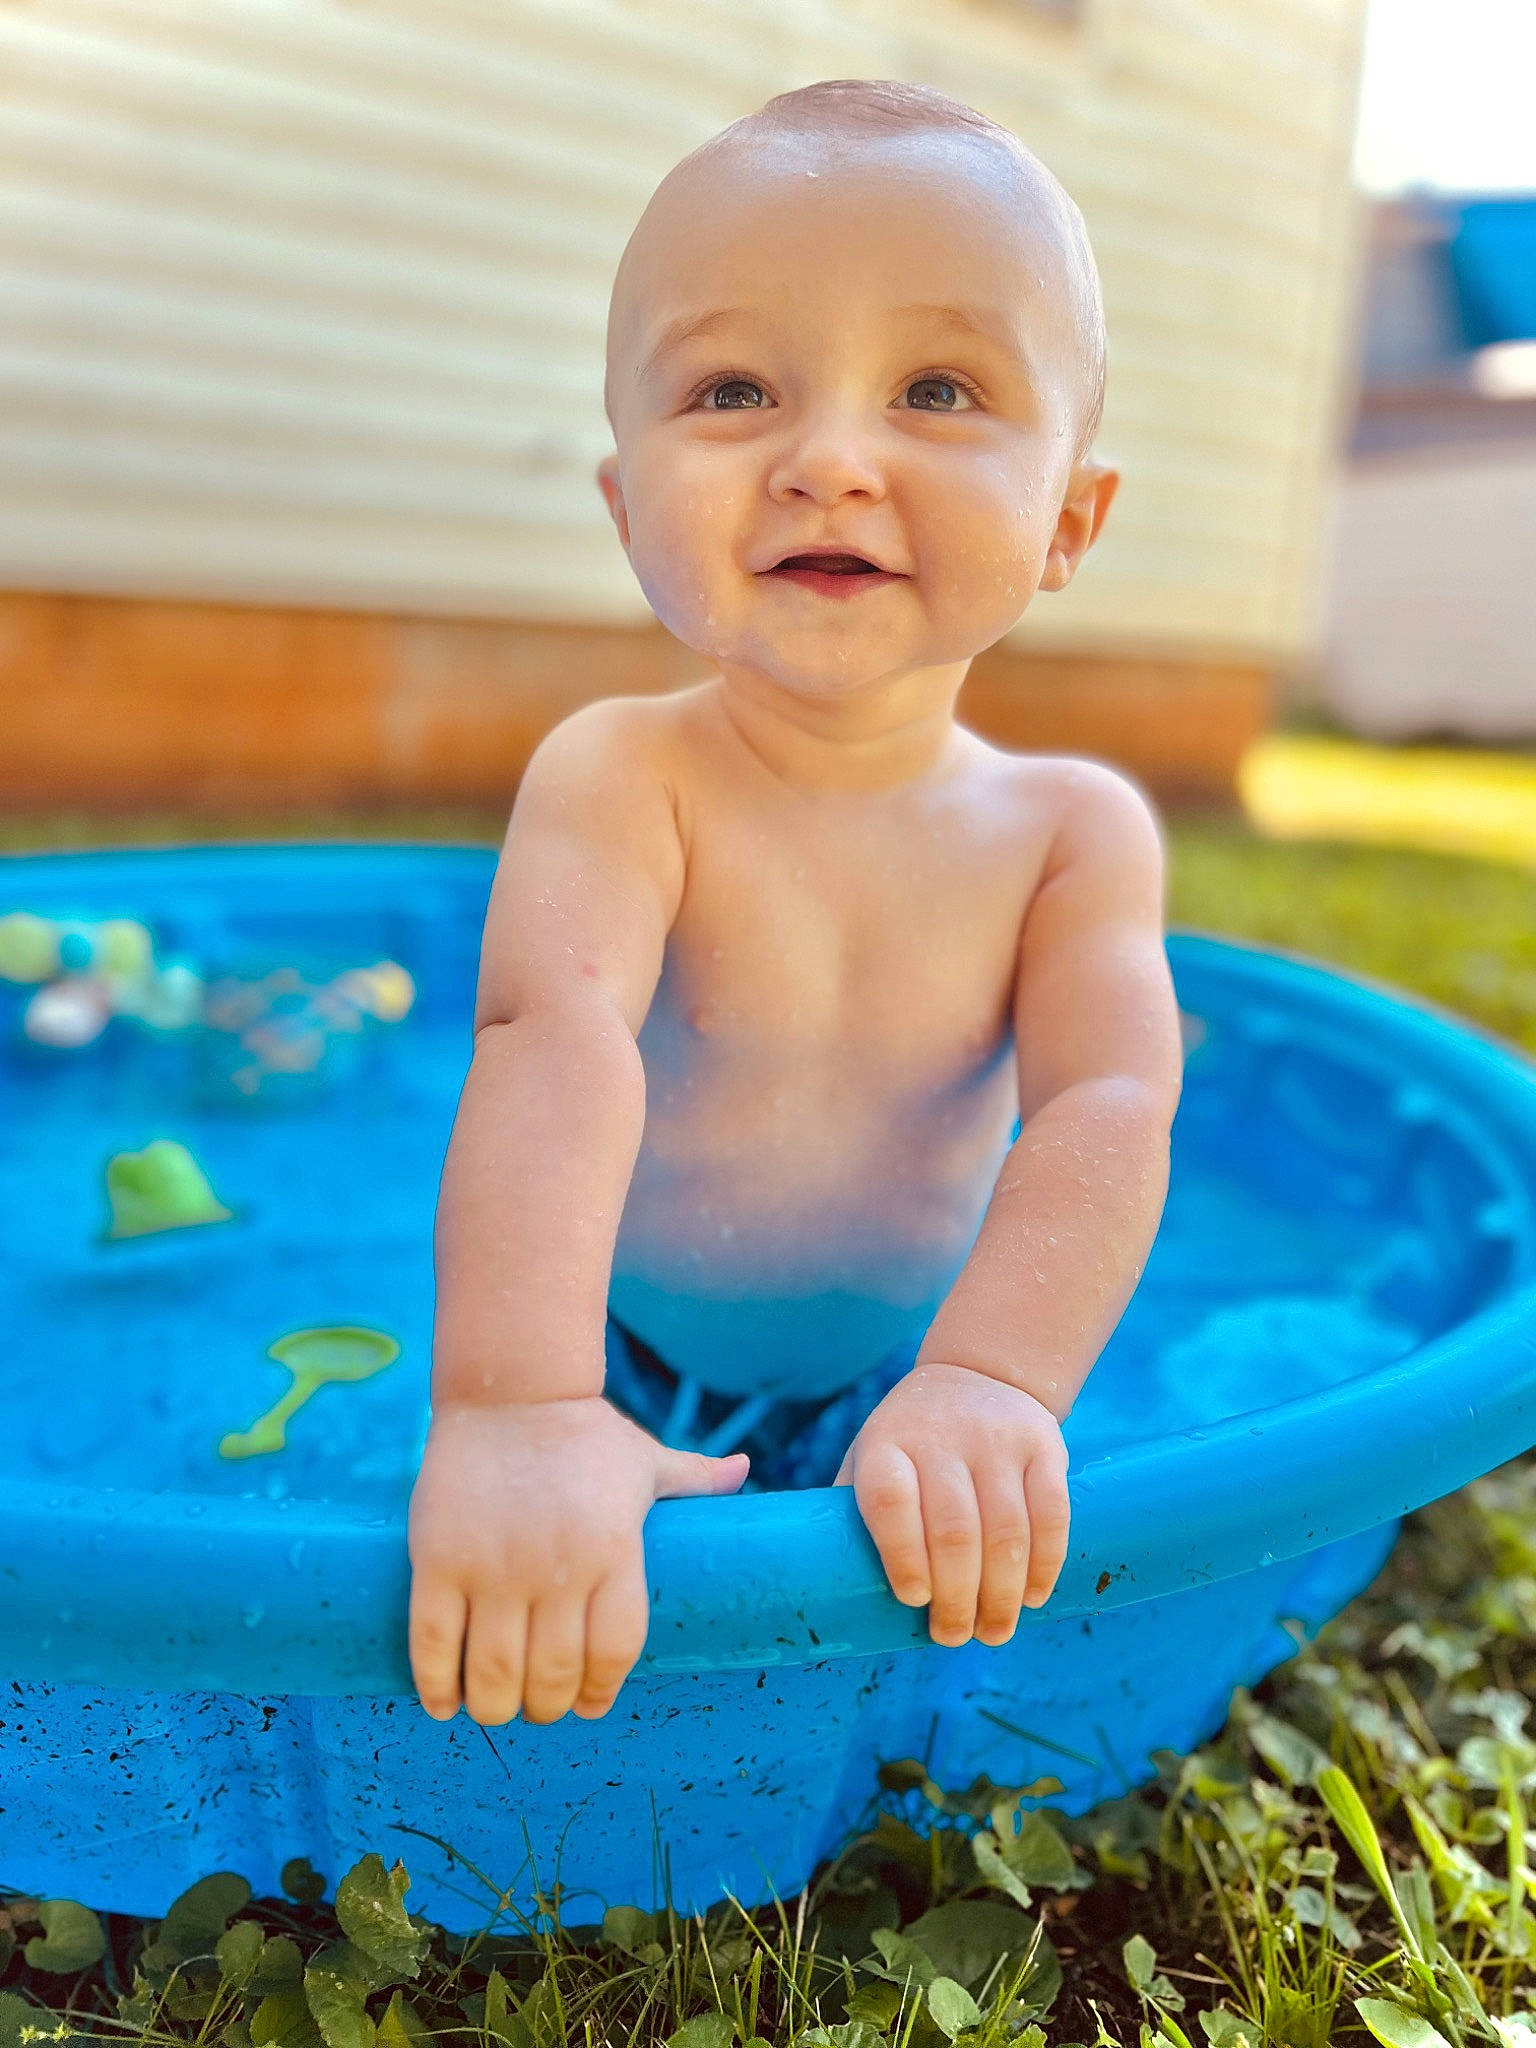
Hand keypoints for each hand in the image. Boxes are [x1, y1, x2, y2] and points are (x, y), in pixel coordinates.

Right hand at [408, 1394, 748, 1724]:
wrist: (509, 1390)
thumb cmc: (583, 1432)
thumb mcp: (645, 1457)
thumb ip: (695, 1479)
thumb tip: (745, 1470)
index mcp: (614, 1550)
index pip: (613, 1653)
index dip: (600, 1692)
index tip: (590, 1705)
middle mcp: (556, 1567)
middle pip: (551, 1676)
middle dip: (546, 1707)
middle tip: (539, 1705)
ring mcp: (493, 1566)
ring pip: (492, 1672)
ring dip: (495, 1707)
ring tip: (495, 1704)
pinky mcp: (438, 1560)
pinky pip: (433, 1643)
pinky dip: (436, 1685)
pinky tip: (443, 1702)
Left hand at [833, 1362, 1068, 1646]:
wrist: (977, 1374)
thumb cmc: (910, 1443)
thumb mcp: (871, 1458)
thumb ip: (854, 1514)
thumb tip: (835, 1592)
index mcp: (888, 1444)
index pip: (891, 1502)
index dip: (902, 1556)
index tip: (913, 1600)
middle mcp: (942, 1436)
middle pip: (954, 1531)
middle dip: (957, 1598)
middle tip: (954, 1636)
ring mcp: (996, 1439)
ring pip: (1006, 1531)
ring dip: (1002, 1594)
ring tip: (993, 1631)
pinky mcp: (1044, 1446)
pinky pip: (1052, 1514)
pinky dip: (1045, 1564)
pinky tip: (1032, 1596)